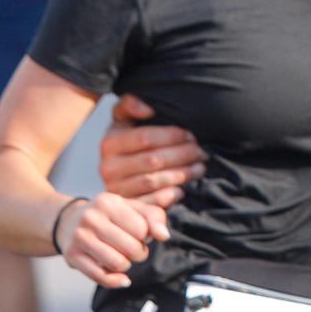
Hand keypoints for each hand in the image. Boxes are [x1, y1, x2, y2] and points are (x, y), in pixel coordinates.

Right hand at [55, 191, 168, 288]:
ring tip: (124, 258)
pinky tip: (122, 278)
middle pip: (131, 248)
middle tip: (135, 250)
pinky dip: (116, 281)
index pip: (142, 229)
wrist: (69, 221)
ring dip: (127, 265)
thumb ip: (153, 217)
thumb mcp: (131, 208)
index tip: (140, 235)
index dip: (146, 236)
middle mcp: (91, 218)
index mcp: (108, 202)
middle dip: (139, 253)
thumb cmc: (109, 215)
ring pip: (117, 263)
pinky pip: (100, 277)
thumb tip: (164, 236)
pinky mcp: (72, 256)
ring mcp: (79, 238)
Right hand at [100, 94, 204, 208]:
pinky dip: (169, 196)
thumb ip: (129, 104)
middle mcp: (108, 167)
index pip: (145, 138)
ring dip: (182, 174)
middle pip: (153, 161)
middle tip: (202, 152)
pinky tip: (183, 189)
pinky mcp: (127, 207)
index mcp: (109, 143)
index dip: (172, 136)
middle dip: (183, 155)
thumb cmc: (127, 140)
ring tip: (200, 168)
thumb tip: (148, 109)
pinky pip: (150, 203)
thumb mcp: (123, 119)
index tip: (191, 135)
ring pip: (154, 182)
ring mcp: (116, 189)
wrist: (114, 173)